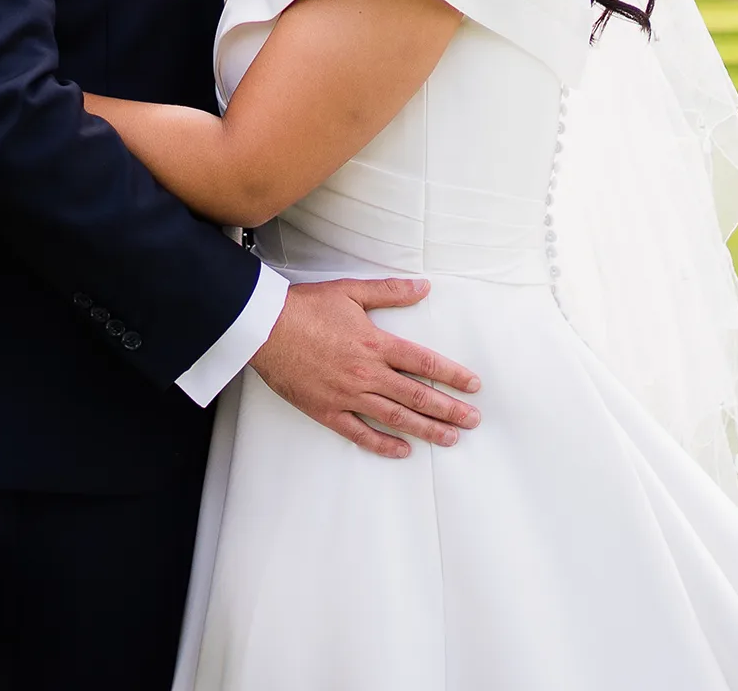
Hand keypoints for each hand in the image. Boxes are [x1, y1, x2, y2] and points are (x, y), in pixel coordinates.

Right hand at [246, 279, 481, 458]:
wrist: (264, 328)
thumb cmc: (306, 307)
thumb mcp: (351, 291)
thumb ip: (390, 291)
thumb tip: (424, 286)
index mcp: (376, 344)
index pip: (425, 363)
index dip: (453, 376)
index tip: (473, 386)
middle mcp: (367, 374)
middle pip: (417, 396)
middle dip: (449, 410)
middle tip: (472, 421)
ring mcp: (348, 396)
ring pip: (395, 418)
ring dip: (426, 430)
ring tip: (450, 438)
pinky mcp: (327, 411)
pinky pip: (360, 433)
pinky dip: (383, 444)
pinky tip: (402, 450)